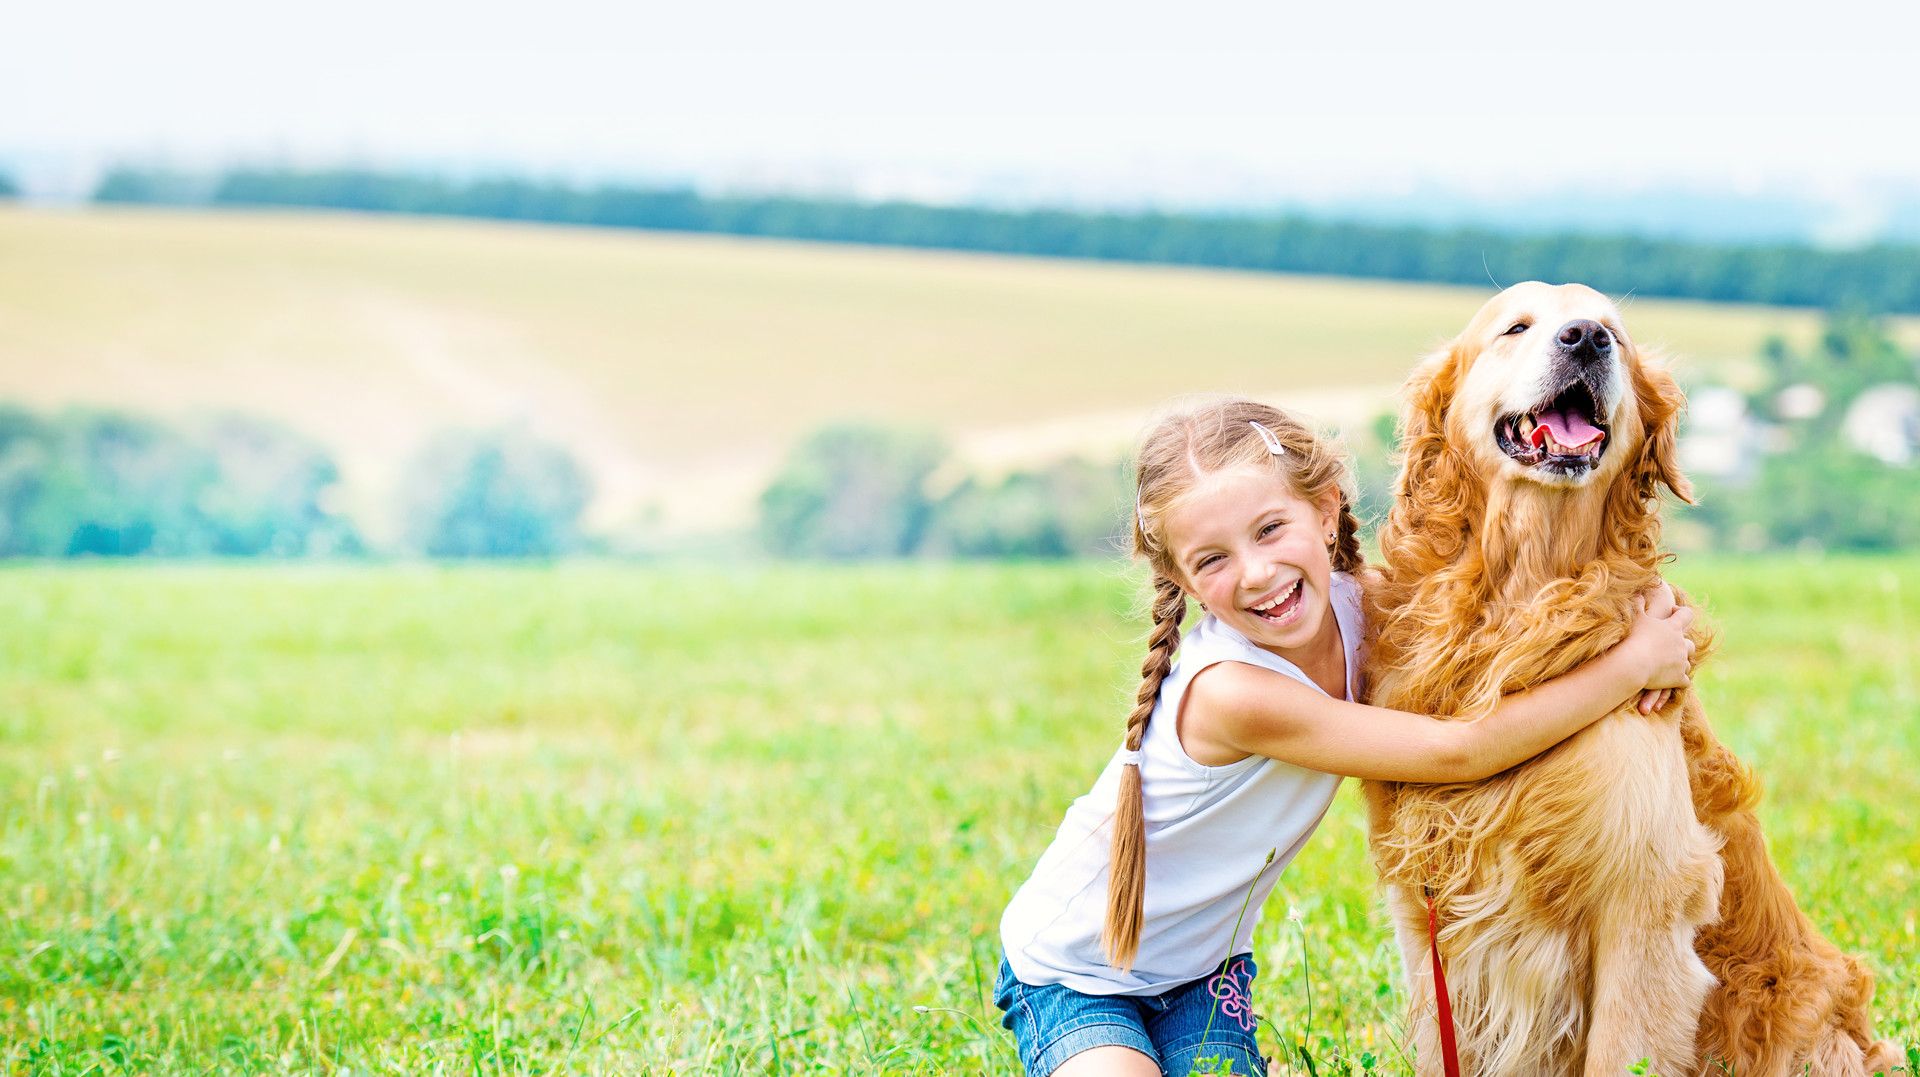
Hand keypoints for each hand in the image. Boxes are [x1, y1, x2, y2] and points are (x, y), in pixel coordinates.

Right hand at [1621, 581, 1695, 713]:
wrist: (1632, 664)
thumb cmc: (1632, 638)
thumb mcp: (1634, 617)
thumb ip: (1637, 604)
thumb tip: (1637, 592)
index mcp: (1673, 627)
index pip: (1687, 614)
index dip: (1682, 613)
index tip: (1673, 613)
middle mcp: (1681, 644)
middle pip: (1690, 643)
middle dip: (1683, 644)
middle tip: (1670, 646)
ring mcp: (1681, 662)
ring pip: (1688, 662)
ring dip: (1680, 663)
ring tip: (1668, 665)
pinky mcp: (1678, 678)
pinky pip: (1684, 681)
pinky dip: (1679, 680)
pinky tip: (1672, 682)